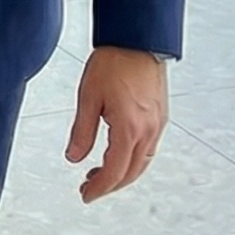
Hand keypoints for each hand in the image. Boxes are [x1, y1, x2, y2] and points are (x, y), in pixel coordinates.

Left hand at [65, 47, 167, 203]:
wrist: (137, 39)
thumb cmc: (114, 61)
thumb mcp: (88, 97)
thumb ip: (81, 132)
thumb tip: (74, 158)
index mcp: (129, 129)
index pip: (114, 172)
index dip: (99, 188)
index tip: (85, 195)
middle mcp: (148, 130)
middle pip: (131, 173)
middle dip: (110, 185)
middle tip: (89, 189)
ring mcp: (158, 124)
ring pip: (142, 162)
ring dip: (122, 173)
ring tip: (100, 173)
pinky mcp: (160, 116)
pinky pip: (149, 148)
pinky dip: (133, 159)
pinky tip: (119, 153)